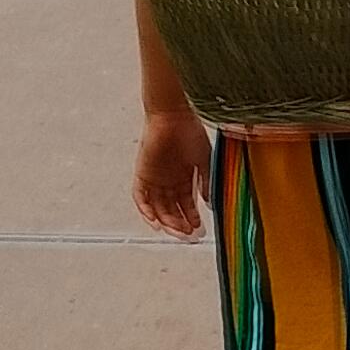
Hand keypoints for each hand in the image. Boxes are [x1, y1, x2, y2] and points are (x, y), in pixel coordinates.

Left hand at [133, 108, 209, 240]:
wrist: (173, 115)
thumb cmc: (190, 131)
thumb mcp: (204, 159)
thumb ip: (206, 181)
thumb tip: (209, 203)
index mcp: (183, 177)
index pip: (186, 204)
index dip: (191, 218)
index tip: (199, 230)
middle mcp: (168, 180)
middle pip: (171, 209)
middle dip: (180, 223)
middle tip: (189, 234)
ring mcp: (154, 177)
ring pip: (157, 207)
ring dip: (166, 221)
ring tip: (177, 231)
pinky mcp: (142, 173)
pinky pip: (140, 197)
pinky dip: (146, 211)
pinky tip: (156, 222)